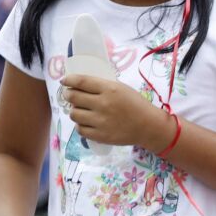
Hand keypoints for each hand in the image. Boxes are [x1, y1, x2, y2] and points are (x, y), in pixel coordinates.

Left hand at [59, 75, 173, 151]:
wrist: (149, 126)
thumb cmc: (136, 105)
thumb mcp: (121, 88)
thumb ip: (102, 86)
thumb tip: (79, 86)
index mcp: (109, 89)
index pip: (80, 81)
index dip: (68, 80)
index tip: (65, 81)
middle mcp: (102, 104)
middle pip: (73, 97)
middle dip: (69, 95)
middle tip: (71, 96)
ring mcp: (101, 121)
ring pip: (74, 114)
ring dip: (75, 111)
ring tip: (81, 111)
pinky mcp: (101, 135)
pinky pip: (80, 129)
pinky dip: (81, 125)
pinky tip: (87, 123)